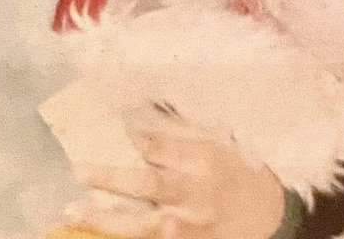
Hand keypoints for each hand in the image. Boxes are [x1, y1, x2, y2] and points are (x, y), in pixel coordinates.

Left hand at [65, 109, 285, 238]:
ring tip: (73, 210)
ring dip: (109, 219)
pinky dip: (127, 237)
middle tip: (78, 171)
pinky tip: (98, 233)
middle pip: (151, 185)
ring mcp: (192, 227)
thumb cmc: (233, 170)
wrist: (269, 218)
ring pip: (147, 226)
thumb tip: (134, 117)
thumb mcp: (213, 141)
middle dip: (113, 178)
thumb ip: (176, 130)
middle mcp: (196, 194)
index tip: (100, 131)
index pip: (160, 147)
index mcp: (203, 159)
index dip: (129, 140)